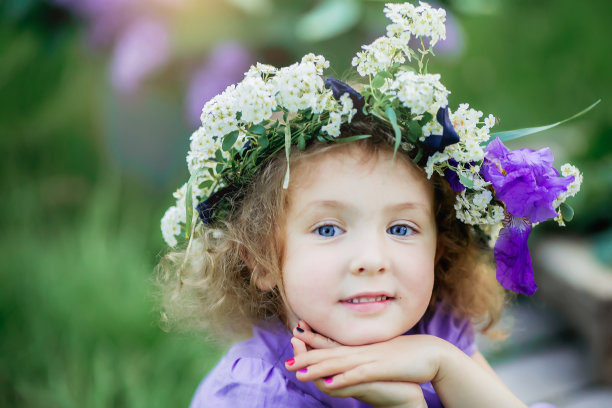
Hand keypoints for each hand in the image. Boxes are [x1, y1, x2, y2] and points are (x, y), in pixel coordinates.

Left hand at [288, 321, 431, 407]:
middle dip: (307, 357)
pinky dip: (343, 378)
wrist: (431, 353)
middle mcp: (361, 350)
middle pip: (329, 352)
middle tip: (287, 362)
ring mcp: (370, 358)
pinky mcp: (380, 368)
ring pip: (338, 362)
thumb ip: (368, 354)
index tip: (295, 338)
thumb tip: (359, 356)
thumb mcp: (383, 354)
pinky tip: (329, 382)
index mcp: (362, 347)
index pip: (333, 343)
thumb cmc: (408, 355)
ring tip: (299, 372)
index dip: (313, 342)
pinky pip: (358, 374)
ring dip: (317, 367)